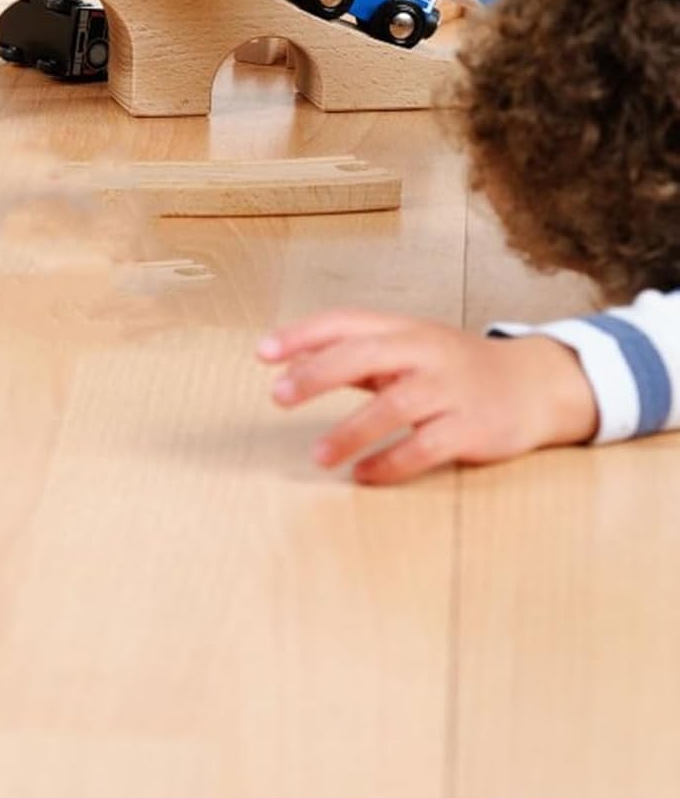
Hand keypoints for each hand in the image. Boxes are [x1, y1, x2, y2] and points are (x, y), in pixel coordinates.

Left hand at [257, 310, 599, 484]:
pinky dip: (391, 463)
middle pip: (365, 354)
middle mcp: (425, 352)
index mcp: (403, 329)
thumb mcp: (405, 350)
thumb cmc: (452, 368)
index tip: (262, 353)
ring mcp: (450, 389)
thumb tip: (290, 364)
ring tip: (319, 456)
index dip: (302, 335)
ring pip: (395, 406)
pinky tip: (364, 475)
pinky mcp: (473, 426)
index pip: (345, 322)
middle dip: (318, 374)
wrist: (535, 384)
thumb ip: (354, 355)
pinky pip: (426, 446)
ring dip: (351, 432)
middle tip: (279, 395)